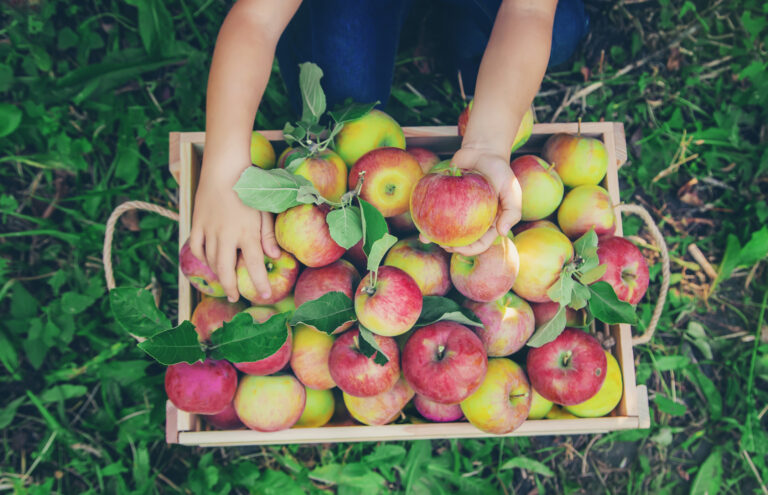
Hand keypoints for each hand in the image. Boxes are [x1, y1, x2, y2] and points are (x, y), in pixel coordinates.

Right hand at [189, 159, 281, 302]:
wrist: (225, 168)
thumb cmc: (250, 189)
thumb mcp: (264, 211)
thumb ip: (269, 235)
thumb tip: (275, 257)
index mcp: (247, 232)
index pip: (255, 265)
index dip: (260, 283)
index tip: (266, 296)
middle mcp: (227, 235)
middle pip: (227, 270)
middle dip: (231, 287)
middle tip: (235, 297)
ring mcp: (210, 230)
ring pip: (211, 261)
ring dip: (218, 274)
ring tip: (225, 280)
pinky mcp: (197, 223)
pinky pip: (196, 247)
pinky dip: (202, 257)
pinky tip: (209, 260)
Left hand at [421, 146, 520, 255]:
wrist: (482, 151)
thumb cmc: (500, 171)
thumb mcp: (511, 189)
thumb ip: (512, 211)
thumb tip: (502, 233)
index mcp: (489, 223)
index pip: (480, 243)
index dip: (469, 250)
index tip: (457, 248)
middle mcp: (473, 220)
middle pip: (460, 240)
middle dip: (449, 246)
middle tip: (441, 244)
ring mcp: (458, 210)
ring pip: (445, 229)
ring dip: (434, 236)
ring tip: (425, 238)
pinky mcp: (445, 199)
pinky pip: (435, 210)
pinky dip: (427, 216)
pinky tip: (419, 220)